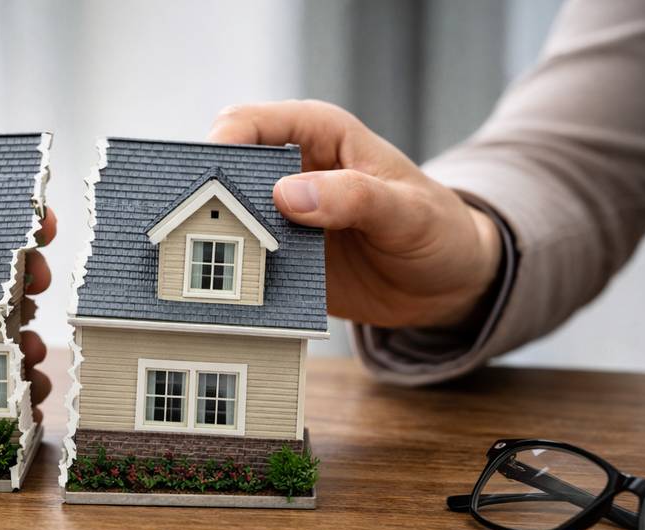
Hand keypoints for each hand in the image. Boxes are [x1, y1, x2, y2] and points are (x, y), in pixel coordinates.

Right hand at [208, 100, 501, 328]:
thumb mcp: (407, 212)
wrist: (444, 286)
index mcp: (318, 135)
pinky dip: (229, 273)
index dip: (222, 145)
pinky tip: (224, 290)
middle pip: (224, 171)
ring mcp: (280, 217)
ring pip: (223, 219)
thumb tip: (285, 195)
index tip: (212, 181)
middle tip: (200, 229)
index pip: (250, 123)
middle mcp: (290, 170)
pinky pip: (240, 261)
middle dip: (207, 197)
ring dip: (212, 239)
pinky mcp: (279, 257)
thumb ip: (353, 198)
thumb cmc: (437, 231)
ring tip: (206, 265)